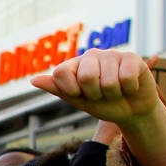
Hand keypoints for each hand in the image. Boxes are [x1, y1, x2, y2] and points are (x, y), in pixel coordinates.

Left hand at [31, 50, 165, 165]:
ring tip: (116, 91)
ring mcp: (112, 54)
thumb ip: (57, 89)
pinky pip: (126, 77)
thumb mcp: (77, 100)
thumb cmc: (102, 104)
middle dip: (95, 94)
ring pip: (108, 81)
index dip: (71, 90)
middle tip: (101, 94)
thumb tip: (34, 80)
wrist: (130, 111)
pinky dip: (128, 89)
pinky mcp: (132, 58)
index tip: (80, 94)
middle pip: (86, 76)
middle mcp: (92, 56)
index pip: (61, 73)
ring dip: (113, 94)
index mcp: (75, 65)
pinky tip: (129, 86)